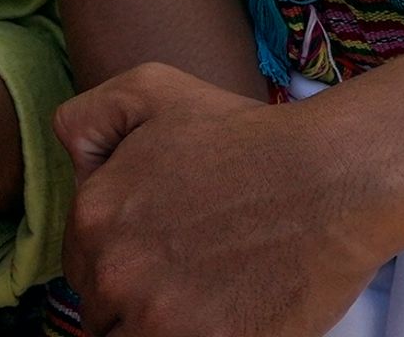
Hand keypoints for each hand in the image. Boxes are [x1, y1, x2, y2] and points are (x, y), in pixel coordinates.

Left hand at [60, 65, 403, 336]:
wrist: (330, 177)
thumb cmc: (246, 134)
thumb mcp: (147, 90)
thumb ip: (86, 120)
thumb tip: (73, 164)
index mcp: (92, 219)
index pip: (81, 271)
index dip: (118, 268)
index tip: (155, 261)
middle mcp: (115, 274)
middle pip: (105, 314)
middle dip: (135, 302)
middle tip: (184, 283)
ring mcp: (163, 319)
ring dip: (161, 327)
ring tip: (203, 305)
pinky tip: (227, 320)